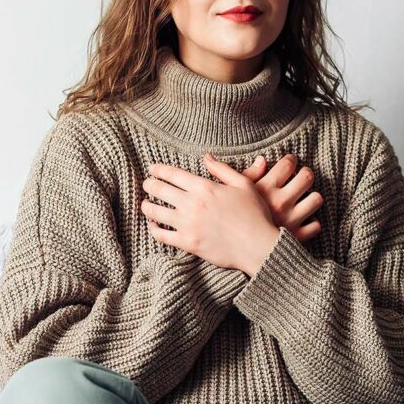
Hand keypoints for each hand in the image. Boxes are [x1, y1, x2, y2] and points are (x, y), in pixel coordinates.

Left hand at [141, 153, 280, 276]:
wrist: (258, 246)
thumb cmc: (254, 214)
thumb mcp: (243, 184)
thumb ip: (222, 169)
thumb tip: (206, 157)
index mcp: (204, 187)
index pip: (173, 174)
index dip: (159, 170)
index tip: (152, 169)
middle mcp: (192, 203)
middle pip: (159, 190)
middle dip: (150, 185)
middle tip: (147, 184)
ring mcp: (188, 224)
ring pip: (155, 212)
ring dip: (147, 206)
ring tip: (145, 204)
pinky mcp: (187, 243)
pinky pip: (162, 235)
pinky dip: (154, 229)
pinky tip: (153, 226)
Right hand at [240, 153, 323, 243]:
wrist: (235, 250)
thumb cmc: (231, 219)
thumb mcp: (234, 193)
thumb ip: (249, 174)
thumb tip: (261, 159)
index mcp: (265, 188)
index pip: (288, 164)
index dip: (291, 160)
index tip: (290, 162)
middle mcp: (280, 202)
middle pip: (307, 177)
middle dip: (305, 174)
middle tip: (301, 177)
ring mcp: (290, 220)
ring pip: (315, 199)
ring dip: (312, 198)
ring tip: (305, 198)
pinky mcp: (296, 237)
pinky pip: (315, 226)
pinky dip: (311, 224)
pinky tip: (302, 221)